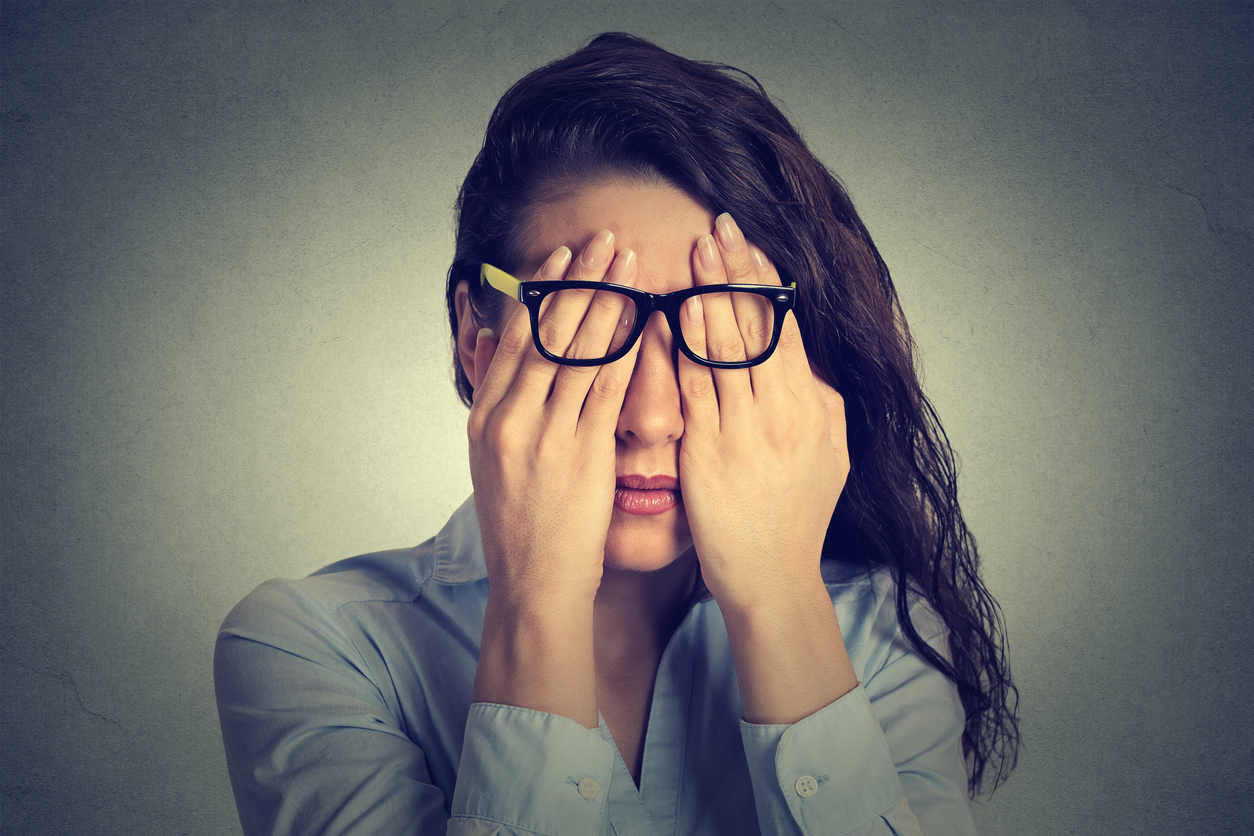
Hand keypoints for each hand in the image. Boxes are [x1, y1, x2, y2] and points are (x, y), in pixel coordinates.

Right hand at [467, 230, 641, 602]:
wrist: (531, 586)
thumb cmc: (522, 529)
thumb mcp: (494, 462)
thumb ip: (504, 406)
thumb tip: (509, 354)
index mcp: (486, 417)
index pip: (515, 337)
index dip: (542, 292)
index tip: (564, 256)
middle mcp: (509, 417)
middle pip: (547, 331)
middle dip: (580, 280)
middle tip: (605, 240)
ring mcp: (543, 433)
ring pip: (578, 349)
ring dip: (608, 300)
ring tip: (629, 262)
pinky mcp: (580, 454)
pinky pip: (607, 387)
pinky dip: (627, 347)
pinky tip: (646, 318)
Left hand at [676, 213, 850, 611]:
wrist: (773, 577)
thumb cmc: (797, 519)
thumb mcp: (829, 455)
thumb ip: (819, 403)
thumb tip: (806, 359)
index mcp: (810, 408)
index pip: (786, 328)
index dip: (767, 282)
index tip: (749, 243)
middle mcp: (782, 413)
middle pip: (758, 326)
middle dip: (737, 273)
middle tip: (718, 228)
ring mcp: (746, 432)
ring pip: (729, 348)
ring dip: (712, 295)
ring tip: (698, 254)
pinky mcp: (711, 453)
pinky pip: (698, 390)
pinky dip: (689, 348)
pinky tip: (678, 312)